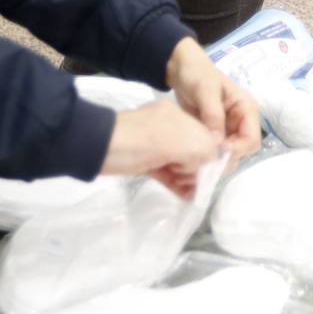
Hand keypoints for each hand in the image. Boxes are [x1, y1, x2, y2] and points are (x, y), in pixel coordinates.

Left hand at [100, 100, 219, 196]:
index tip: (215, 174)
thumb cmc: (141, 141)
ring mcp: (156, 146)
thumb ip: (205, 148)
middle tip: (198, 182)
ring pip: (182, 163)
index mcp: (180, 117)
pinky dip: (177, 183)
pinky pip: (167, 172)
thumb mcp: (181, 140)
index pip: (209, 136)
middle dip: (201, 168)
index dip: (215, 155)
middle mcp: (171, 129)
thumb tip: (216, 160)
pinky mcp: (144, 163)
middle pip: (197, 151)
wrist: (97, 148)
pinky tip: (186, 196)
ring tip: (192, 193)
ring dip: (190, 178)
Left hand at [165, 38, 261, 158]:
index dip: (236, 150)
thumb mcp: (206, 90)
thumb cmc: (197, 74)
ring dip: (213, 161)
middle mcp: (240, 123)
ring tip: (193, 162)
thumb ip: (213, 115)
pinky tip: (191, 159)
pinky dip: (205, 158)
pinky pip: (214, 152)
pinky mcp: (213, 134)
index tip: (215, 152)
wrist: (180, 69)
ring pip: (226, 155)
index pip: (252, 140)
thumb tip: (217, 143)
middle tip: (201, 163)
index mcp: (246, 110)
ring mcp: (227, 130)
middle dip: (224, 159)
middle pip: (240, 152)